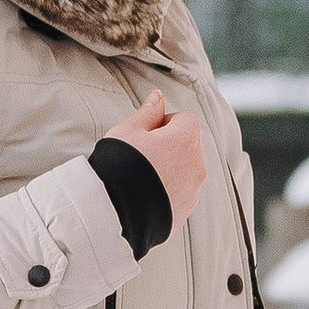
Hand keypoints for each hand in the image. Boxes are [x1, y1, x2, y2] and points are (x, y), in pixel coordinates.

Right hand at [103, 89, 205, 222]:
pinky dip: (167, 192)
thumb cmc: (117, 166)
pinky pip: (180, 194)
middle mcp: (196, 165)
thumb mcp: (127, 131)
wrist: (112, 211)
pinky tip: (144, 195)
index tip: (145, 134)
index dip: (164, 123)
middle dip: (169, 146)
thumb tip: (158, 96)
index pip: (185, 119)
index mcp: (185, 140)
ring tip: (140, 178)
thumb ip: (147, 112)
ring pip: (185, 171)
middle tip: (141, 155)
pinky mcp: (185, 212)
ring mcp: (192, 191)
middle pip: (188, 146)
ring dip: (170, 169)